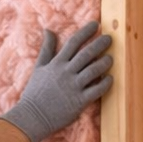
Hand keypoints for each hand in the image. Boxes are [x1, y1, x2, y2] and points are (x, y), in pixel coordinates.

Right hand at [0, 23, 113, 141]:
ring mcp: (73, 87)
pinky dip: (106, 83)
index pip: (73, 42)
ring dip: (105, 62)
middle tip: (110, 38)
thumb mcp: (39, 68)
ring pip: (94, 70)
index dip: (86, 31)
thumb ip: (46, 49)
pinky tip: (110, 78)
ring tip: (111, 58)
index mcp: (56, 64)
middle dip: (100, 43)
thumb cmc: (34, 93)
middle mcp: (65, 73)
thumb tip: (48, 30)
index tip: (96, 24)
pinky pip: (97, 90)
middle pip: (87, 53)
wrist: (32, 117)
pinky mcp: (79, 101)